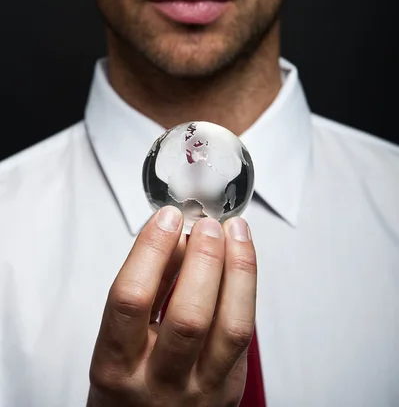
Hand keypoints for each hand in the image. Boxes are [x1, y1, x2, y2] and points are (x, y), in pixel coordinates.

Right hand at [87, 206, 256, 406]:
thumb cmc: (126, 387)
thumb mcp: (117, 342)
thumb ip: (147, 289)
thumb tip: (174, 236)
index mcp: (117, 366)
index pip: (132, 300)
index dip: (152, 251)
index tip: (166, 218)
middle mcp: (160, 383)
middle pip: (190, 315)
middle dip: (203, 258)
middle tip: (207, 224)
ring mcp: (201, 391)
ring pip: (232, 327)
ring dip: (238, 269)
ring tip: (235, 232)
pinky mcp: (230, 389)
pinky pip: (245, 334)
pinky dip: (246, 288)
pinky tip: (241, 260)